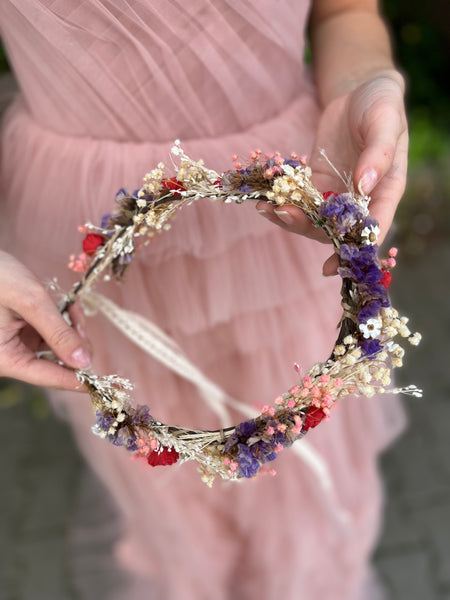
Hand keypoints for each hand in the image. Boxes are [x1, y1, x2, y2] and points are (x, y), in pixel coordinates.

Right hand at [0, 251, 91, 389]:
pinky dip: (63, 321)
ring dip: (71, 329)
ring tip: (72, 307)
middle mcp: (9, 356)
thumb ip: (58, 333)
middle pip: (56, 363)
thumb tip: (83, 363)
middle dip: (75, 343)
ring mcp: (16, 344)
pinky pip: (50, 334)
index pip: (48, 377)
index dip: (78, 381)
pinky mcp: (21, 332)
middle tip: (80, 321)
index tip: (105, 387)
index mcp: (4, 358)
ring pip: (57, 348)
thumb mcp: (31, 301)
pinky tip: (67, 305)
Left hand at [256, 73, 407, 273]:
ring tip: (267, 208)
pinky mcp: (317, 184)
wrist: (359, 92)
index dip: (355, 248)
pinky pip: (299, 200)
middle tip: (285, 216)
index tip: (334, 264)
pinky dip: (282, 202)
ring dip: (290, 218)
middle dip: (310, 228)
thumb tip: (364, 185)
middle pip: (337, 228)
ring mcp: (336, 193)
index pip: (374, 225)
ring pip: (314, 219)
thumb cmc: (381, 104)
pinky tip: (263, 199)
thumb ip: (378, 154)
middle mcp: (360, 199)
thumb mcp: (385, 122)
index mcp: (386, 190)